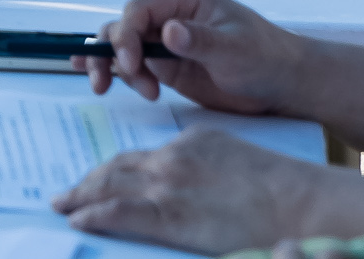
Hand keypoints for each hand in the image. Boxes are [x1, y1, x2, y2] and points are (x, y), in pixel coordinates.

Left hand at [52, 130, 363, 252]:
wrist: (299, 200)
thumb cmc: (282, 189)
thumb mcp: (236, 159)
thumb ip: (207, 165)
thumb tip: (195, 187)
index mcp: (190, 143)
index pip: (141, 156)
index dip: (115, 170)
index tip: (99, 178)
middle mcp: (172, 159)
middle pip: (117, 167)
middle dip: (89, 181)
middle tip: (67, 194)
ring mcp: (168, 186)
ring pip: (111, 187)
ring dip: (82, 197)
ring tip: (64, 206)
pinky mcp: (169, 215)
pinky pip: (120, 213)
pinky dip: (94, 215)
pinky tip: (78, 220)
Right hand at [74, 0, 299, 111]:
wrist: (285, 85)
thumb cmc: (267, 59)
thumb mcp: (236, 50)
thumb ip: (200, 40)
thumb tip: (168, 30)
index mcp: (184, 0)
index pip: (139, 11)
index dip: (126, 35)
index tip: (130, 63)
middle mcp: (169, 17)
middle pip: (122, 27)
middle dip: (111, 53)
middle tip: (110, 83)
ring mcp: (166, 43)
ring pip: (122, 47)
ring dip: (114, 67)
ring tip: (122, 90)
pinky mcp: (167, 67)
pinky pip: (133, 65)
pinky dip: (113, 70)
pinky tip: (94, 76)